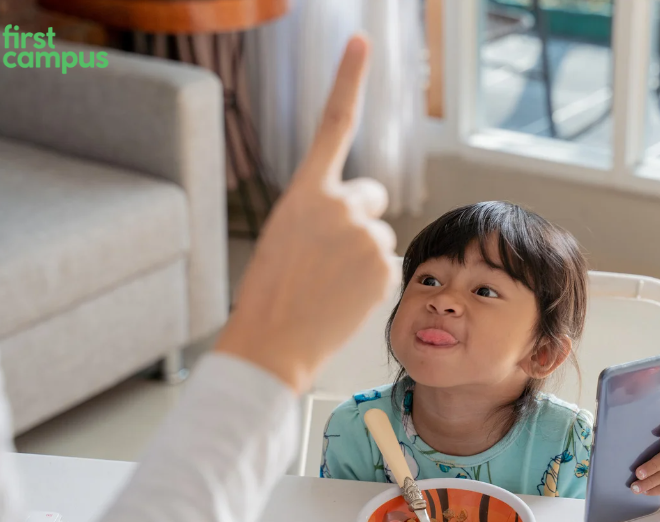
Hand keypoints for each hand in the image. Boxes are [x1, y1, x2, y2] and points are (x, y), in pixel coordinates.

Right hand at [216, 35, 396, 391]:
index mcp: (305, 192)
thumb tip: (360, 219)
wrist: (272, 342)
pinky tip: (344, 298)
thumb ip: (321, 213)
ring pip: (379, 235)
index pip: (332, 124)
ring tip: (330, 284)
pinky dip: (371, 280)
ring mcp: (364, 234)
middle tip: (329, 257)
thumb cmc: (271, 294)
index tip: (361, 41)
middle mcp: (338, 204)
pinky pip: (388, 263)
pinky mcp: (384, 265)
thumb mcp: (286, 236)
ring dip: (363, 255)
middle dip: (358, 219)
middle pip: (370, 196)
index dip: (348, 79)